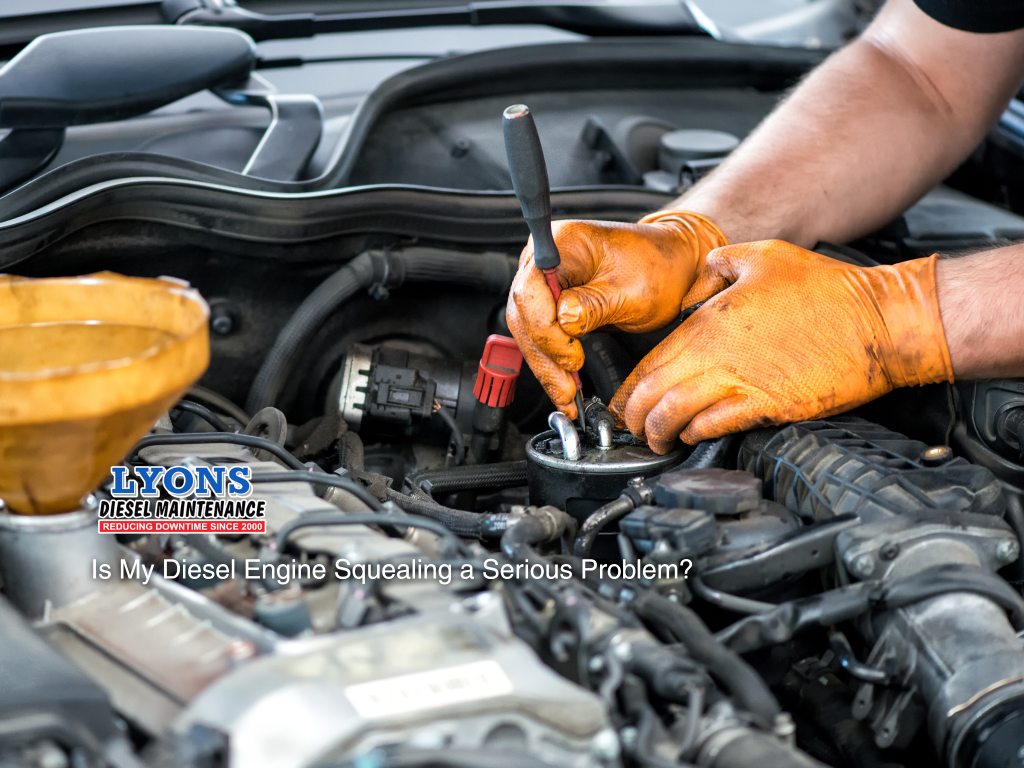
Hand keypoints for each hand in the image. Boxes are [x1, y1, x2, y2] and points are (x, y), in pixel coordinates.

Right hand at [506, 212, 727, 418]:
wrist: (672, 266)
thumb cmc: (658, 267)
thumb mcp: (632, 290)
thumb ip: (593, 305)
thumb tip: (563, 322)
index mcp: (563, 243)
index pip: (531, 290)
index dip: (546, 329)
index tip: (571, 356)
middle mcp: (545, 259)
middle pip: (524, 314)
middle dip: (544, 355)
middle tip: (566, 388)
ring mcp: (546, 281)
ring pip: (528, 330)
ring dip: (546, 365)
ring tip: (566, 395)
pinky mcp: (552, 302)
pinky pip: (542, 335)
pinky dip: (552, 361)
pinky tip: (563, 383)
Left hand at [609, 240, 953, 452]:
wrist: (880, 322)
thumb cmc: (827, 290)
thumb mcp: (762, 256)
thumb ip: (717, 266)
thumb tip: (697, 281)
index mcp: (710, 321)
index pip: (650, 361)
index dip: (629, 387)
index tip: (622, 400)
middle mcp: (718, 355)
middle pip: (654, 393)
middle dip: (633, 416)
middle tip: (629, 426)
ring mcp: (743, 383)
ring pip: (677, 415)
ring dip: (659, 431)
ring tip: (655, 439)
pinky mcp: (770, 406)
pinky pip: (718, 426)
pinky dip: (696, 434)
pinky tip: (692, 435)